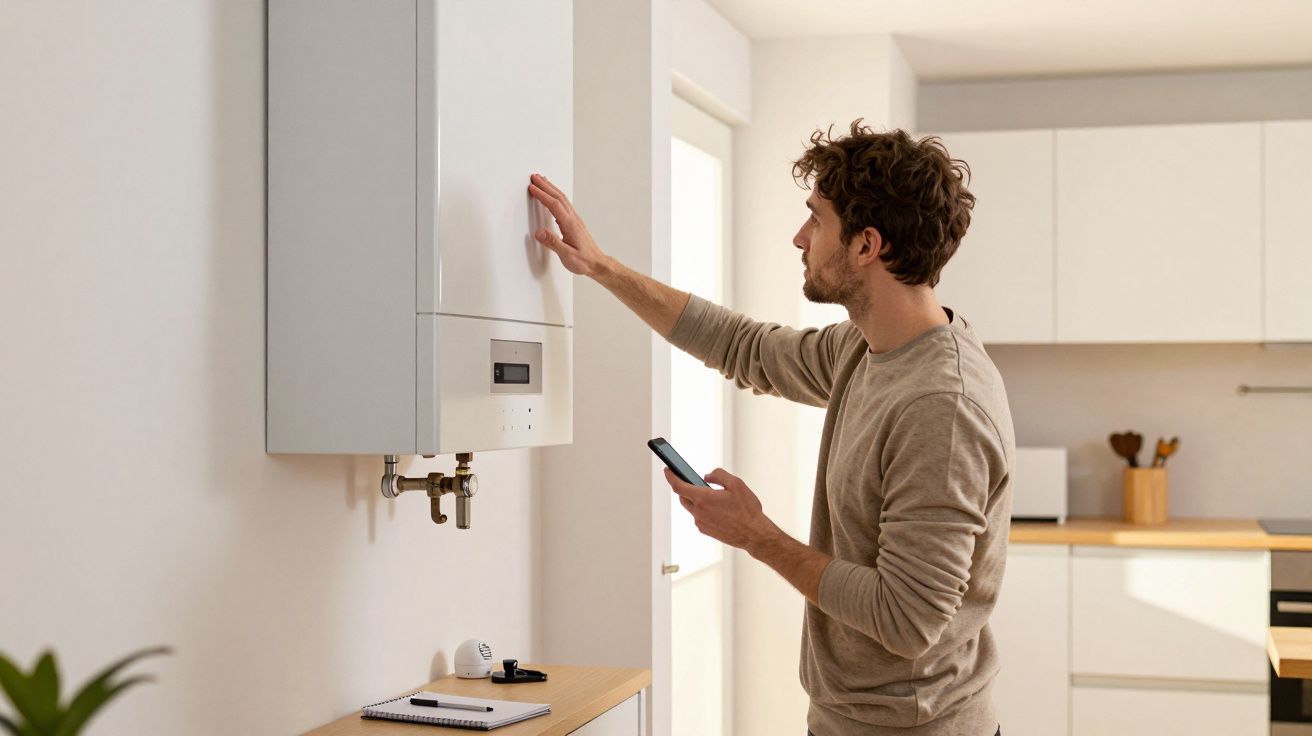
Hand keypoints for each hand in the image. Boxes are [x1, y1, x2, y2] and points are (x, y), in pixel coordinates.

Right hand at [527, 173, 609, 277]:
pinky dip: (557, 196)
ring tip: (543, 181)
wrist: (597, 264)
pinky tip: (554, 197)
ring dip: (552, 188)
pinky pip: (565, 204)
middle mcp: (573, 219)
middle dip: (546, 185)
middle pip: (559, 197)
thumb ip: (552, 242)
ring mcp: (575, 220)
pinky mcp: (575, 223)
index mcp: (570, 225)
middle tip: (534, 177)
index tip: (532, 187)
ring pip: (563, 199)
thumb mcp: (566, 255)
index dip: (542, 195)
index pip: (554, 205)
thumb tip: (538, 232)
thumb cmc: (583, 261)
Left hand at [664, 467, 779, 551]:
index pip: (678, 486)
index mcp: (703, 499)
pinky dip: (703, 510)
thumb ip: (718, 475)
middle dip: (685, 487)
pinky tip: (718, 509)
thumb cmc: (747, 510)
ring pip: (692, 507)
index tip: (667, 470)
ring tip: (711, 495)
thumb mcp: (736, 484)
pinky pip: (699, 517)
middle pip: (683, 497)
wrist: (754, 535)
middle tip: (693, 481)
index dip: (670, 476)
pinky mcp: (706, 531)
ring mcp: (701, 523)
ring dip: (696, 500)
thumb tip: (707, 476)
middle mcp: (699, 512)